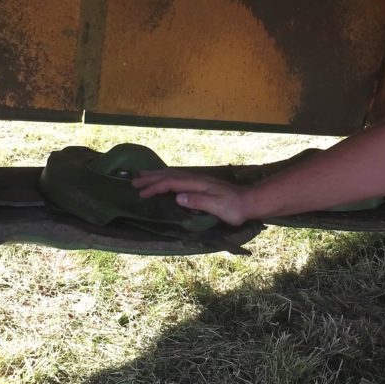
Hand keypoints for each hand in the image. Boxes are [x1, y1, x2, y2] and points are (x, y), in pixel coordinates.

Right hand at [131, 169, 251, 225]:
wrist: (250, 202)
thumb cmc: (235, 208)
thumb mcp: (218, 207)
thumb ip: (198, 201)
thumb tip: (177, 197)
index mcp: (198, 184)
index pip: (172, 183)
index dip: (155, 188)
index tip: (141, 194)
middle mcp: (197, 179)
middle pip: (170, 175)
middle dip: (151, 178)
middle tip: (134, 181)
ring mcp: (199, 180)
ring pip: (174, 174)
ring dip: (157, 175)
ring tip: (143, 175)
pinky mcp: (201, 184)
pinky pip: (179, 177)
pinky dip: (167, 176)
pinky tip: (164, 178)